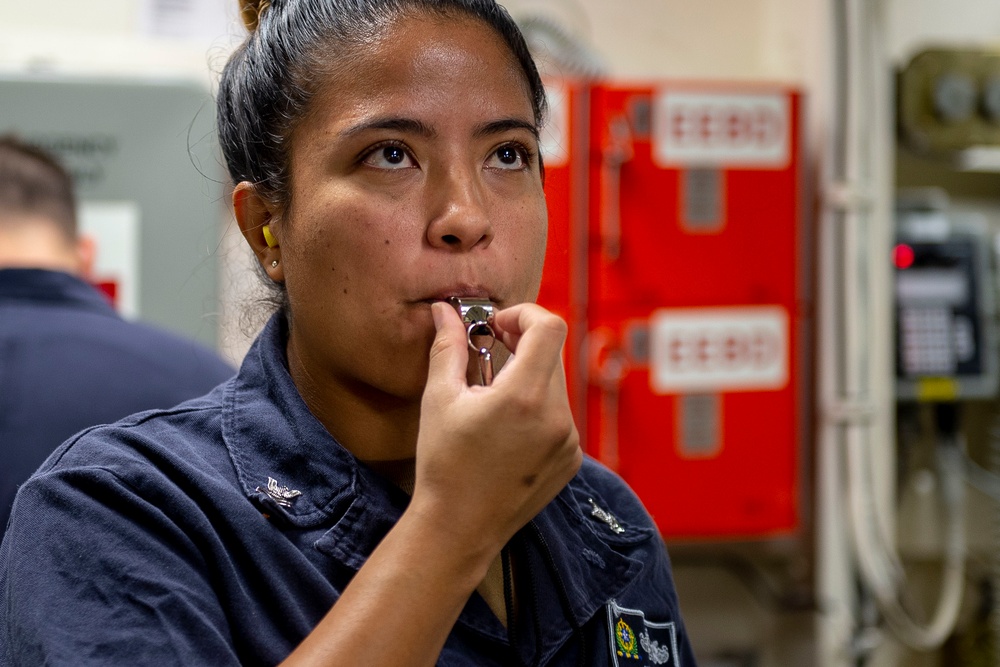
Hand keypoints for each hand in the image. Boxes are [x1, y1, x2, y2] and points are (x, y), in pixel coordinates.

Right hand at [411, 301, 581, 555]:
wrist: (459, 529)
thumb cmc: (444, 466)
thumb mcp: (439, 399)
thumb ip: (448, 348)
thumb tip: (445, 312)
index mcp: (524, 397)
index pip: (549, 327)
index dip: (524, 313)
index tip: (498, 324)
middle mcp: (557, 417)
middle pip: (552, 353)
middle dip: (522, 343)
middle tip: (490, 349)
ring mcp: (569, 441)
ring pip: (556, 384)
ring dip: (529, 376)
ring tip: (494, 395)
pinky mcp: (571, 459)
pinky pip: (561, 415)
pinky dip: (538, 407)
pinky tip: (508, 427)